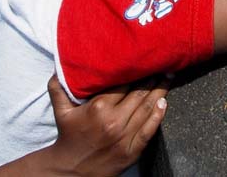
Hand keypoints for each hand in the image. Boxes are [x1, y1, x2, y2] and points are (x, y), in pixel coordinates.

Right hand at [47, 75, 167, 175]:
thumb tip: (61, 67)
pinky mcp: (132, 151)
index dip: (135, 70)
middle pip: (139, 94)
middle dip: (151, 77)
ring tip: (167, 77)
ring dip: (159, 91)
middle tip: (161, 64)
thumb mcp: (61, 110)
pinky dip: (159, 115)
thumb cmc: (68, 136)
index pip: (123, 83)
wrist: (71, 169)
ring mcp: (125, 137)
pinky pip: (149, 130)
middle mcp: (114, 121)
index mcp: (99, 107)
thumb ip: (59, 87)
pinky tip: (164, 102)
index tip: (142, 60)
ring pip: (147, 109)